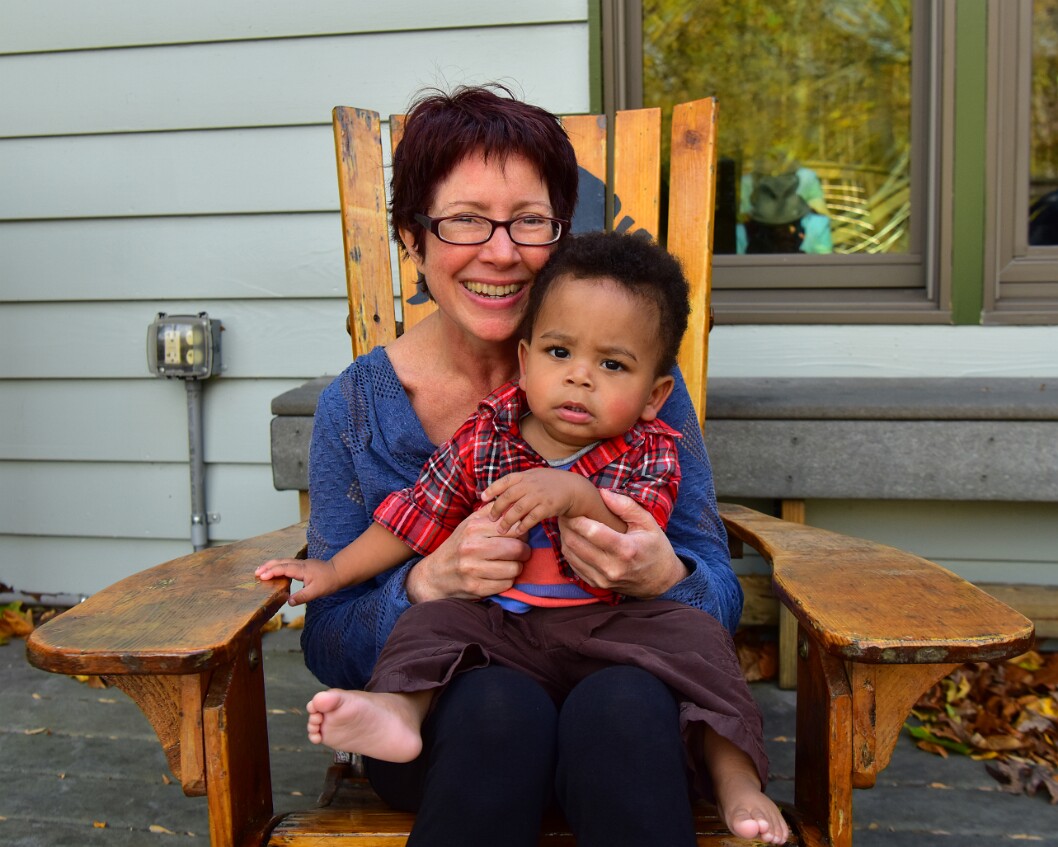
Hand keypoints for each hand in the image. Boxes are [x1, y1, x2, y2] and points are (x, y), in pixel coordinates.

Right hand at [255, 557, 341, 605]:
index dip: (272, 572)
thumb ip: (302, 596)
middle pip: (281, 562)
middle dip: (267, 566)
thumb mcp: (317, 592)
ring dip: (272, 565)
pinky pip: (287, 563)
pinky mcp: (303, 565)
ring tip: (261, 570)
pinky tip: (275, 571)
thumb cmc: (330, 581)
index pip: (284, 568)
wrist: (340, 572)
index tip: (261, 576)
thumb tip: (289, 602)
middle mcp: (300, 564)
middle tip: (256, 572)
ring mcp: (302, 563)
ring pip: (284, 561)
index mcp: (302, 569)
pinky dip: (278, 566)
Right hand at [404, 508, 530, 603]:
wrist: (435, 574)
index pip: (514, 528)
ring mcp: (473, 569)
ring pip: (515, 569)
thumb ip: (491, 512)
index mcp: (474, 528)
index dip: (523, 533)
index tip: (519, 538)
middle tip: (520, 553)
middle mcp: (472, 547)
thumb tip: (513, 505)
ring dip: (516, 568)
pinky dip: (506, 581)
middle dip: (524, 552)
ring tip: (508, 565)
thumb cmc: (459, 546)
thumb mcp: (470, 523)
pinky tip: (499, 576)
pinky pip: (506, 584)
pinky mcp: (476, 587)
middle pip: (518, 549)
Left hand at [482, 468, 591, 533]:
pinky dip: (523, 525)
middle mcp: (530, 484)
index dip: (492, 489)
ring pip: (518, 509)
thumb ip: (518, 482)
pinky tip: (517, 532)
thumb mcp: (534, 476)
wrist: (574, 488)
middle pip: (508, 496)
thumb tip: (498, 492)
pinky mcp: (548, 507)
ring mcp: (539, 496)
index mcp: (525, 476)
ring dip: (507, 520)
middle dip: (497, 508)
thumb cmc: (551, 484)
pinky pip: (532, 518)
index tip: (483, 499)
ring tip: (501, 530)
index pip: (505, 481)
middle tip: (491, 518)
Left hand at [557, 488, 687, 598]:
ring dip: (565, 536)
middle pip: (575, 542)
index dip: (577, 517)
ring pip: (570, 554)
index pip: (591, 531)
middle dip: (567, 524)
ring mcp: (602, 579)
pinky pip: (572, 565)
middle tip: (566, 511)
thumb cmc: (655, 548)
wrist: (660, 582)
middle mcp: (611, 567)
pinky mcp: (595, 585)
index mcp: (626, 550)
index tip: (573, 506)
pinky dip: (569, 550)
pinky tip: (574, 538)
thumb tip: (602, 493)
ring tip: (568, 522)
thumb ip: (626, 506)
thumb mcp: (648, 523)